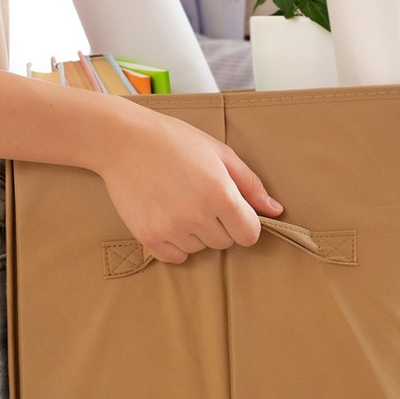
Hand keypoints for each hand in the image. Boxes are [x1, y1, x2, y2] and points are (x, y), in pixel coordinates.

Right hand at [96, 108, 282, 264]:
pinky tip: (167, 217)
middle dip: (219, 224)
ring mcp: (171, 230)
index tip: (232, 210)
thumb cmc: (174, 141)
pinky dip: (175, 243)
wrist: (123, 141)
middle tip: (199, 197)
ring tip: (179, 201)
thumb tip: (276, 211)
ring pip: (200, 249)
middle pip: (225, 242)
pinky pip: (175, 257)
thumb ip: (250, 185)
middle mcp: (197, 217)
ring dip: (195, 233)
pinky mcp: (149, 238)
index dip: (244, 222)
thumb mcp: (219, 153)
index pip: (250, 235)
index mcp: (221, 195)